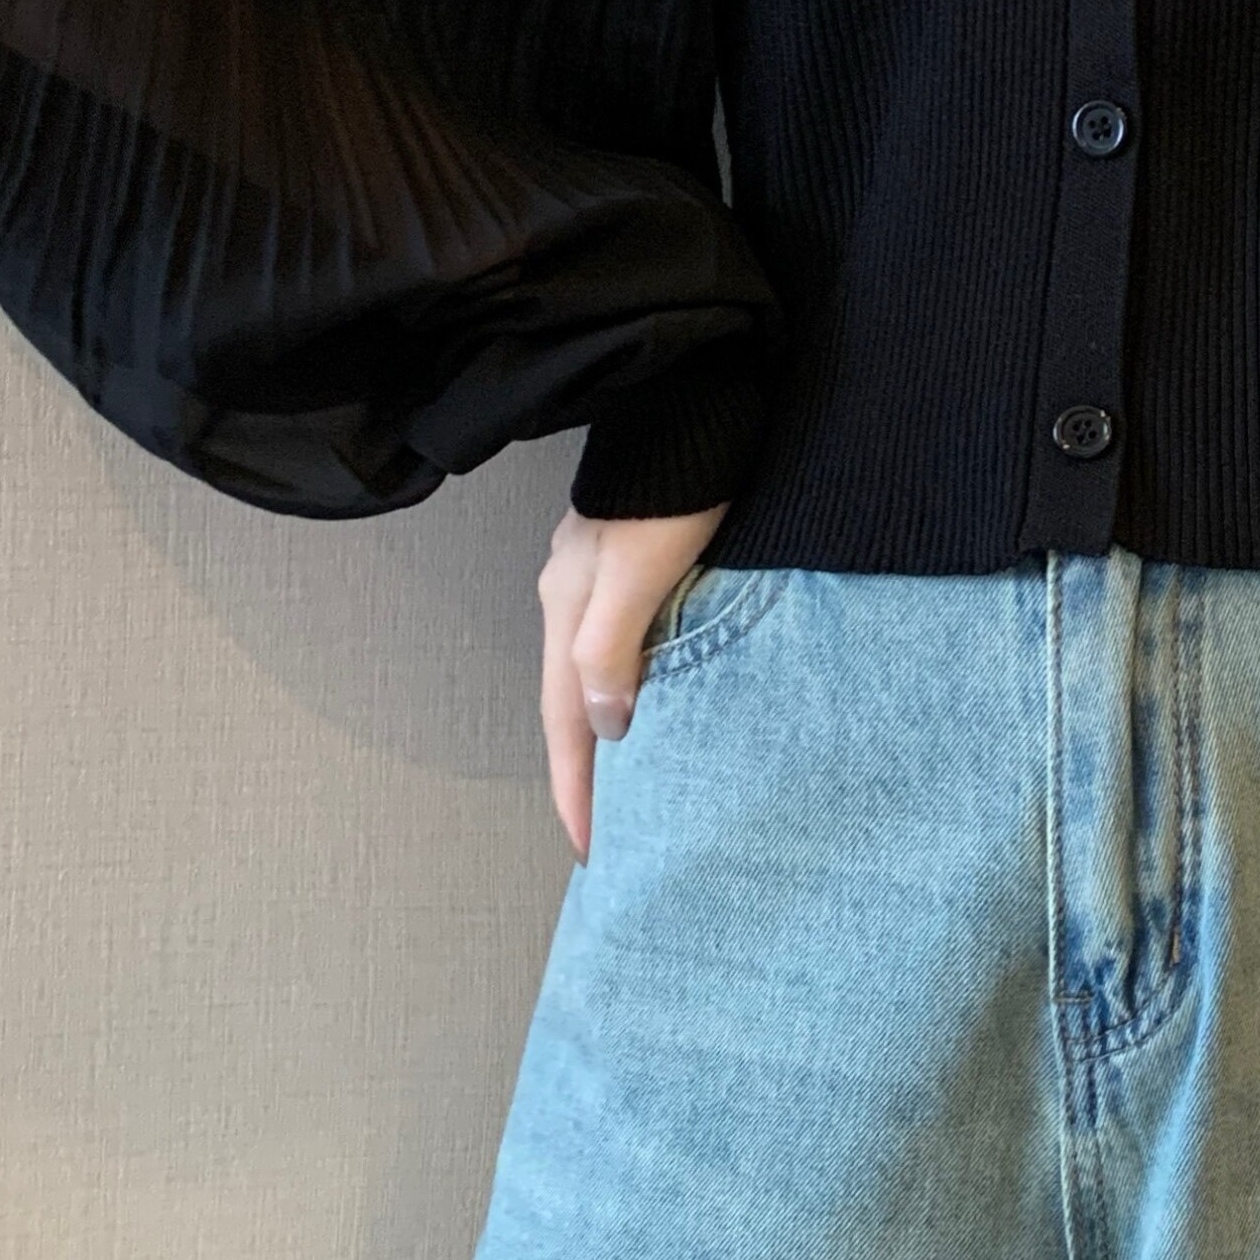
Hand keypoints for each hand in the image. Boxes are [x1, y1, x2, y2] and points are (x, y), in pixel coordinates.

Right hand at [537, 500, 730, 858]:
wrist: (693, 408)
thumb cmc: (673, 487)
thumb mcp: (640, 569)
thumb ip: (613, 645)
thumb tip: (604, 725)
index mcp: (567, 608)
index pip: (568, 722)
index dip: (578, 789)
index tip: (593, 850)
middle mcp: (572, 600)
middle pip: (573, 706)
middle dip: (586, 774)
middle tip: (609, 836)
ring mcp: (597, 581)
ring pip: (596, 679)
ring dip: (607, 736)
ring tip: (632, 787)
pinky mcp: (631, 566)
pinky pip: (621, 650)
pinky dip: (630, 692)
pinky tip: (654, 706)